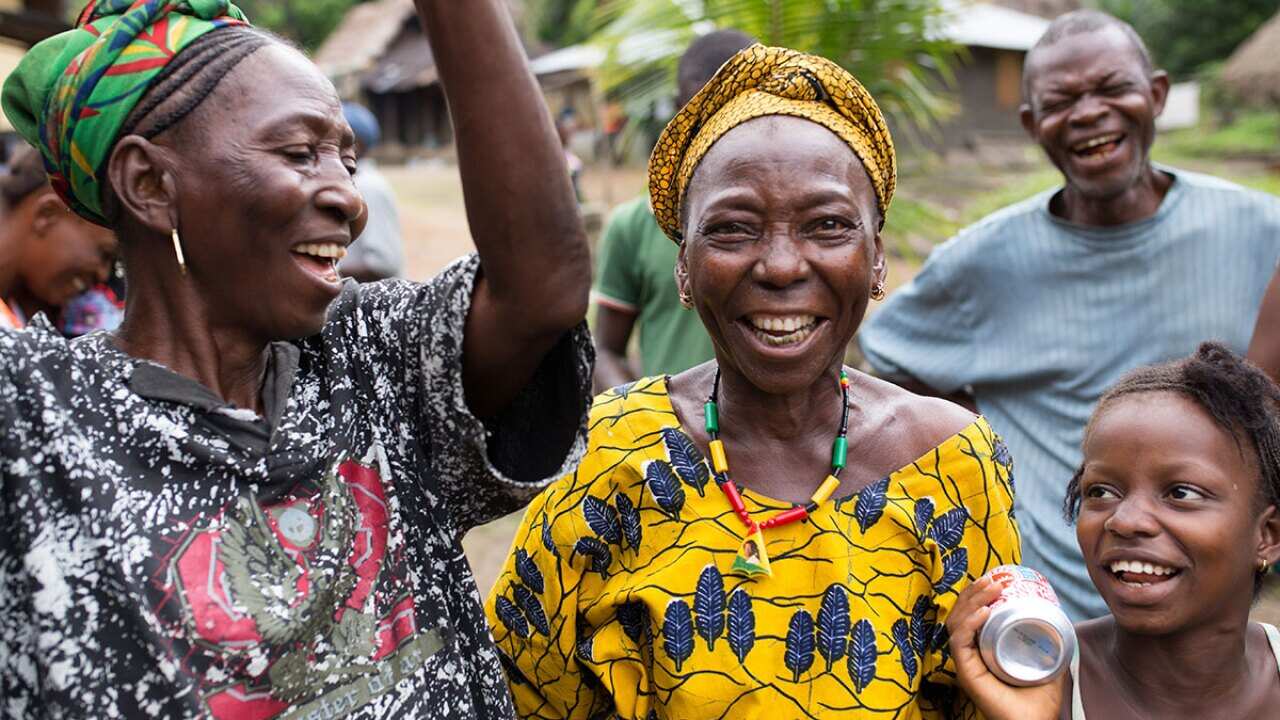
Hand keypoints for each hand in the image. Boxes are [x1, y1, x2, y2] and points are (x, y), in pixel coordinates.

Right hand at [946, 574, 1064, 719]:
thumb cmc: (1038, 702)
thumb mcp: (1048, 664)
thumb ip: (1051, 644)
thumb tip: (1061, 618)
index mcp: (982, 649)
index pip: (970, 614)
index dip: (980, 593)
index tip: (1000, 578)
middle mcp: (970, 653)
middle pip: (960, 613)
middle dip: (975, 590)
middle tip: (997, 578)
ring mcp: (966, 663)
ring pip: (956, 622)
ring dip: (972, 601)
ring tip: (993, 588)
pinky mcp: (966, 673)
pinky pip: (959, 642)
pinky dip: (969, 624)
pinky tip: (985, 612)